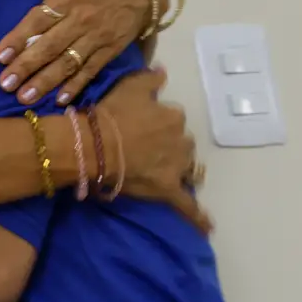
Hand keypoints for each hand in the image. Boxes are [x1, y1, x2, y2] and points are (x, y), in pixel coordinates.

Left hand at [0, 0, 151, 104]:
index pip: (39, 20)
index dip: (19, 38)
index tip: (0, 56)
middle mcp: (80, 20)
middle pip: (50, 46)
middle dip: (26, 67)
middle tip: (5, 84)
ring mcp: (96, 38)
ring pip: (67, 63)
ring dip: (46, 81)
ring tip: (25, 97)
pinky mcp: (109, 51)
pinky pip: (90, 70)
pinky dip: (75, 86)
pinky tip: (60, 100)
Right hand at [98, 68, 210, 232]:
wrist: (93, 145)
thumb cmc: (109, 114)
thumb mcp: (129, 86)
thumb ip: (151, 79)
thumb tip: (164, 73)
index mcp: (173, 117)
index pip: (173, 117)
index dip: (159, 122)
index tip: (145, 124)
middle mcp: (181, 141)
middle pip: (183, 143)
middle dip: (173, 145)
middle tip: (151, 148)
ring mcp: (176, 168)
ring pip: (189, 169)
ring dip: (184, 169)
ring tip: (172, 173)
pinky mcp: (168, 190)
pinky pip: (187, 206)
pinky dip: (198, 217)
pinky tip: (209, 227)